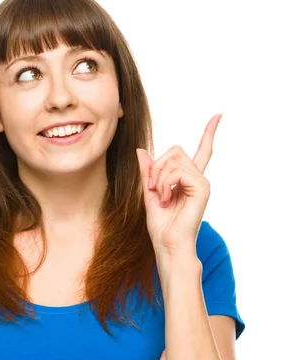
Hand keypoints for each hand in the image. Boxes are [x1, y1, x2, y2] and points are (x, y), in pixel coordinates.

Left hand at [136, 114, 221, 255]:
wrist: (167, 245)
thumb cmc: (160, 226)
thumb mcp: (148, 193)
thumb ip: (148, 172)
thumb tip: (141, 150)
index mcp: (188, 179)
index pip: (202, 151)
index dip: (209, 132)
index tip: (218, 115)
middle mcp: (198, 177)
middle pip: (174, 150)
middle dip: (156, 167)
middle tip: (152, 189)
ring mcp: (202, 182)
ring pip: (173, 159)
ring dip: (158, 178)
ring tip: (160, 198)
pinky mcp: (202, 187)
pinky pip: (176, 171)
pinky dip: (164, 184)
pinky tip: (165, 200)